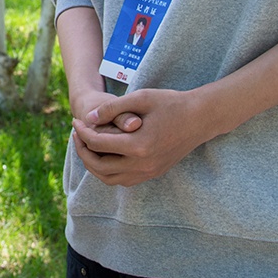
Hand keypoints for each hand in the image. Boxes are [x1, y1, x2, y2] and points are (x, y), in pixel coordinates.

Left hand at [71, 88, 210, 186]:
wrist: (200, 118)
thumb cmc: (170, 103)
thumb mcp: (139, 97)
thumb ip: (112, 108)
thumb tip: (88, 119)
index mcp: (138, 146)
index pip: (98, 144)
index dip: (82, 132)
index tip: (76, 121)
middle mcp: (143, 165)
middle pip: (99, 166)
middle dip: (83, 150)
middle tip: (77, 135)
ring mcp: (149, 172)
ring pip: (109, 179)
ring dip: (93, 164)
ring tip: (87, 145)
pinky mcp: (154, 173)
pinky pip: (124, 180)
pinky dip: (108, 171)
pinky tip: (105, 154)